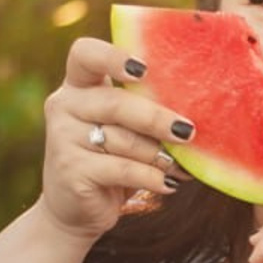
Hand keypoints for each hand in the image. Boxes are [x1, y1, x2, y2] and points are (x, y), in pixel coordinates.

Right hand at [38, 38, 192, 242]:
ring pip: (123, 140)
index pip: (85, 54)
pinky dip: (152, 177)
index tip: (144, 69)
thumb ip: (146, 113)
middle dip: (156, 118)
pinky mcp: (70, 170)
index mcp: (79, 85)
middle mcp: (65, 105)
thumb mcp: (128, 130)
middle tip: (188, 131)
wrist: (78, 208)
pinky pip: (122, 169)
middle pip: (115, 103)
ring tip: (183, 168)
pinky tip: (169, 184)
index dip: (113, 57)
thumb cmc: (114, 160)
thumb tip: (200, 114)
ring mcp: (62, 137)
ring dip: (160, 156)